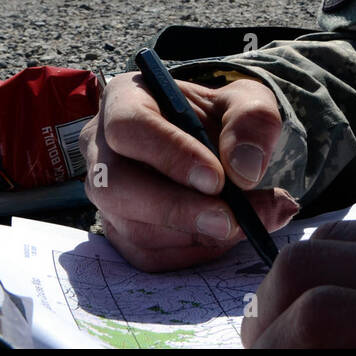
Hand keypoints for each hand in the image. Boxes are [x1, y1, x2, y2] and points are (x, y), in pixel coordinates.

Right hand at [79, 71, 299, 270]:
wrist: (226, 149)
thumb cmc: (227, 119)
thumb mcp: (251, 102)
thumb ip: (253, 121)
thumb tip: (244, 170)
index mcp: (124, 100)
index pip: (129, 127)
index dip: (170, 155)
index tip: (216, 179)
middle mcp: (102, 147)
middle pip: (114, 186)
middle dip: (175, 209)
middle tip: (230, 220)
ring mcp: (105, 194)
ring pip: (131, 228)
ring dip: (193, 236)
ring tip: (248, 224)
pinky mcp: (119, 230)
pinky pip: (146, 256)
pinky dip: (191, 254)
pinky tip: (227, 238)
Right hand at [240, 213, 355, 347]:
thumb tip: (314, 352)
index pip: (323, 319)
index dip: (275, 350)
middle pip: (310, 270)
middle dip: (269, 318)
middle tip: (268, 352)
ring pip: (333, 241)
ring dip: (293, 285)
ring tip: (290, 326)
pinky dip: (335, 263)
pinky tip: (336, 295)